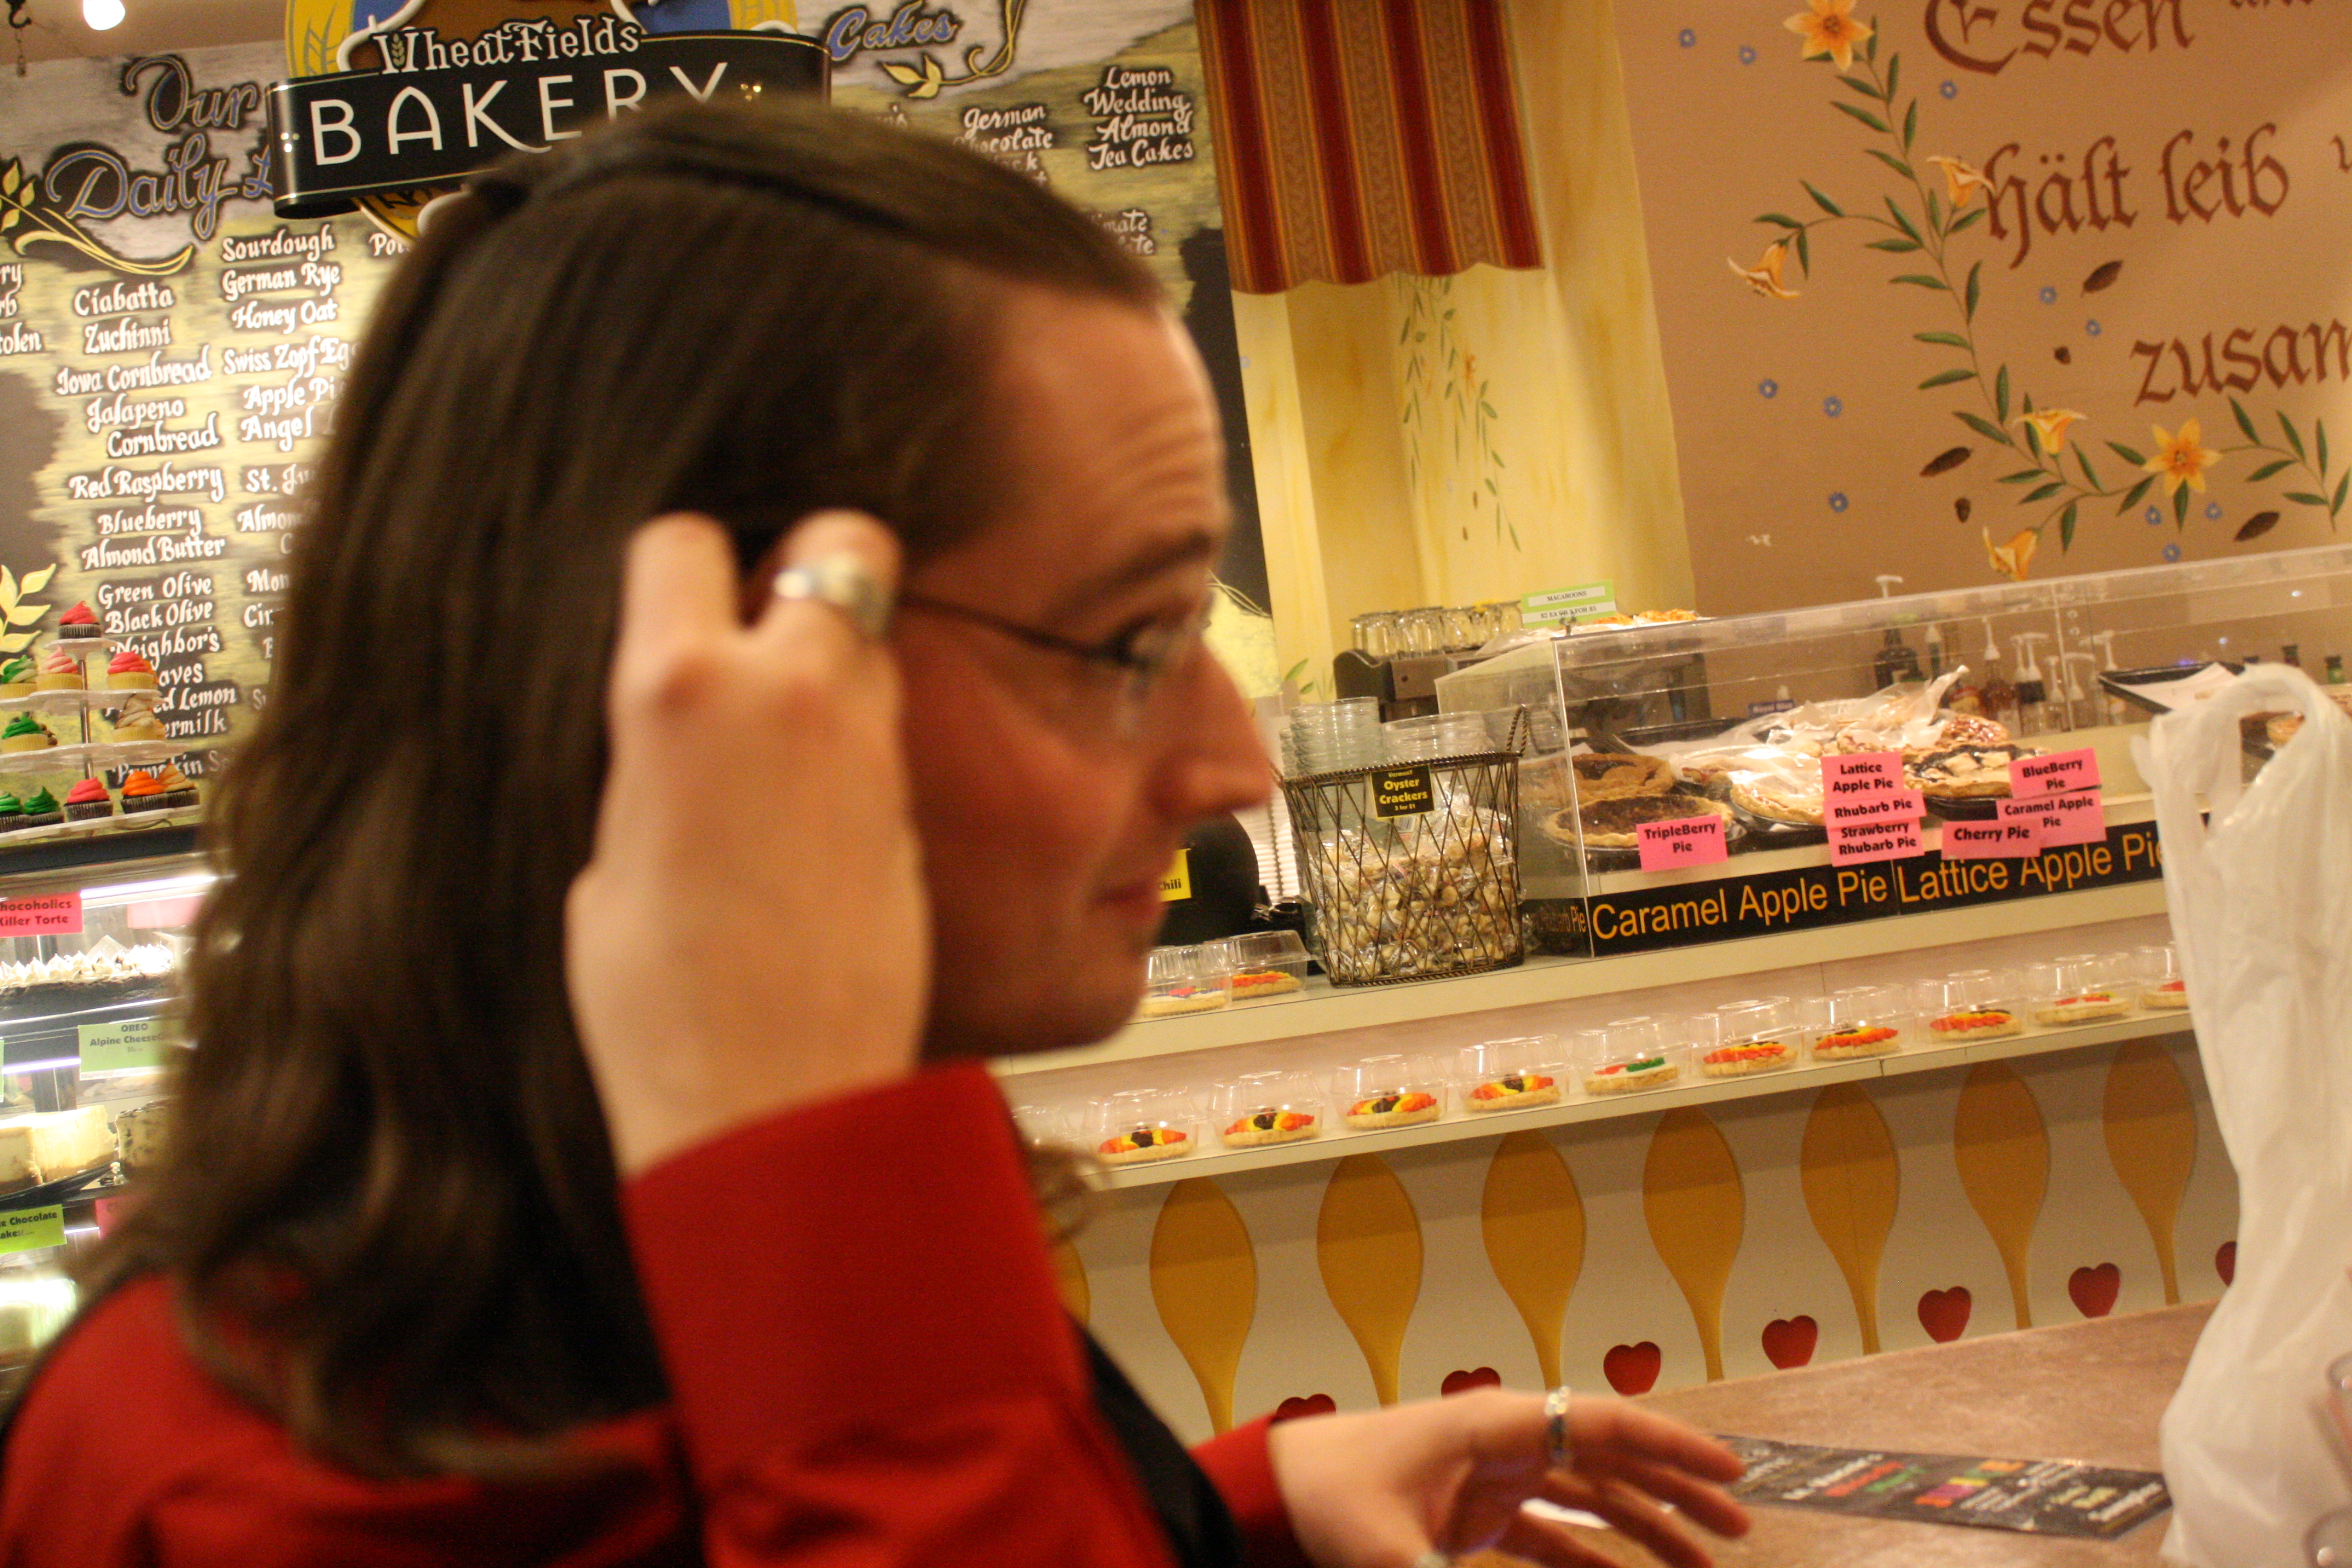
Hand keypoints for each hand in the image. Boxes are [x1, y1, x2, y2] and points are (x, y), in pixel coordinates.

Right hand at [566, 512, 928, 1176]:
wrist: (771, 1096)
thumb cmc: (663, 1003)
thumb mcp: (608, 857)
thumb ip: (655, 758)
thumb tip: (675, 729)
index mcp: (678, 689)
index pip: (685, 539)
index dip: (682, 565)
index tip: (678, 599)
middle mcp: (787, 691)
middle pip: (841, 541)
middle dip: (811, 563)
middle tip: (771, 622)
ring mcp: (866, 744)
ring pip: (878, 633)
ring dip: (842, 654)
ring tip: (791, 727)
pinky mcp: (914, 803)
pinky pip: (889, 726)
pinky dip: (860, 736)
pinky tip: (819, 802)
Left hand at [1265, 1387, 1748, 1567]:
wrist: (1269, 1495)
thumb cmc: (1327, 1502)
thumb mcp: (1395, 1555)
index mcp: (1495, 1427)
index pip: (1603, 1425)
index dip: (1674, 1446)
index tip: (1733, 1472)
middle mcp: (1504, 1442)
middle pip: (1610, 1457)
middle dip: (1677, 1488)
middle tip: (1741, 1525)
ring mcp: (1492, 1476)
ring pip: (1589, 1495)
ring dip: (1645, 1525)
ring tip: (1706, 1561)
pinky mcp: (1474, 1513)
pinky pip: (1552, 1534)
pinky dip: (1592, 1557)